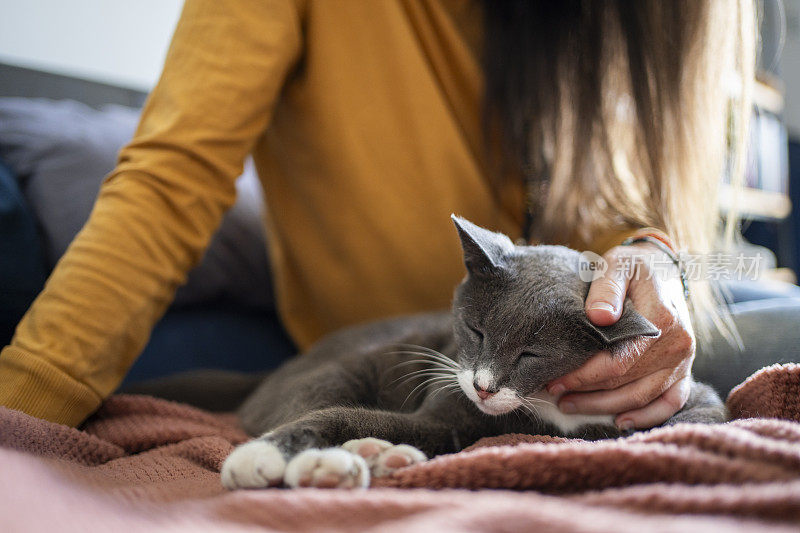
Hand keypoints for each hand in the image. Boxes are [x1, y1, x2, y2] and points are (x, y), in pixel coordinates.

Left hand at [547, 243, 694, 430]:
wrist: (662, 267)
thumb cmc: (633, 267)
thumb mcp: (617, 266)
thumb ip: (606, 289)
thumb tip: (599, 318)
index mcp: (661, 321)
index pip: (618, 361)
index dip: (584, 376)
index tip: (554, 380)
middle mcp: (678, 345)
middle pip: (628, 383)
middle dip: (587, 394)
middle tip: (555, 395)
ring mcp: (684, 360)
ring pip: (643, 397)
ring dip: (606, 408)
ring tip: (571, 406)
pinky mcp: (685, 370)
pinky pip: (670, 402)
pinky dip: (647, 416)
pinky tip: (619, 421)